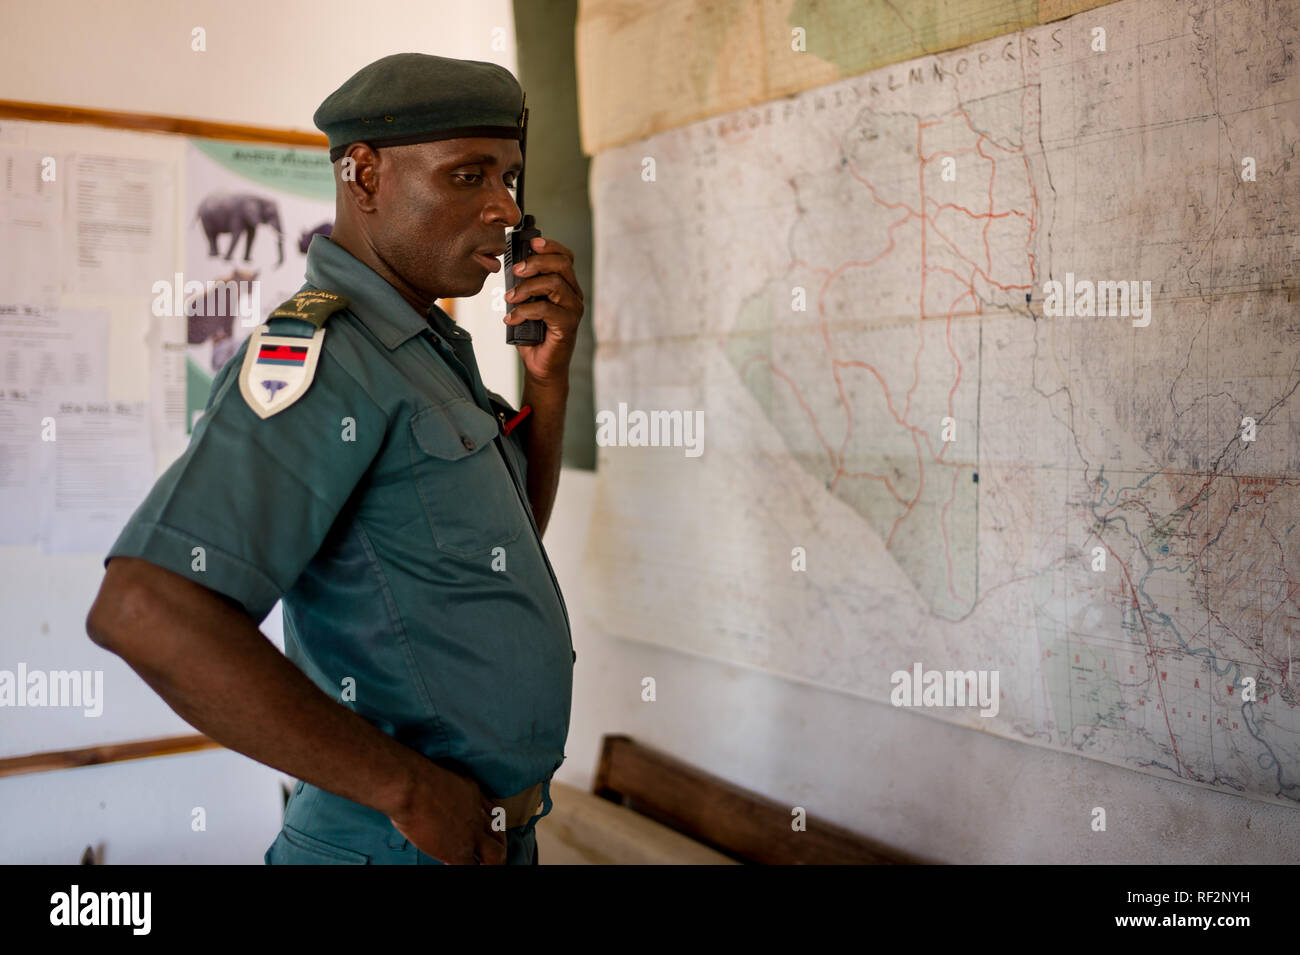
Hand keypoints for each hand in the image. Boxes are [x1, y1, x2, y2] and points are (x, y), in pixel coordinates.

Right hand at [387, 761, 507, 864]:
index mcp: (473, 793)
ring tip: (480, 865)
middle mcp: (477, 814)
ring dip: (489, 862)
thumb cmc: (413, 777)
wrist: (411, 786)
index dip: (488, 825)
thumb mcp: (439, 776)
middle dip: (497, 846)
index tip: (481, 831)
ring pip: (496, 856)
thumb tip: (428, 800)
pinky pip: (470, 867)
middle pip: (500, 836)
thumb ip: (442, 790)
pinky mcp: (458, 851)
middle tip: (485, 853)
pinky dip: (467, 868)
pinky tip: (452, 864)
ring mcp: (471, 834)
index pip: (492, 812)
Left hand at [503, 235, 583, 385]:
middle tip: (517, 270)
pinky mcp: (567, 325)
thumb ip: (524, 286)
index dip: (550, 246)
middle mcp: (574, 295)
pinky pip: (546, 309)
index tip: (532, 242)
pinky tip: (511, 319)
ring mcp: (573, 310)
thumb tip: (512, 268)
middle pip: (562, 265)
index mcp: (566, 286)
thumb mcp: (526, 304)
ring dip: (527, 288)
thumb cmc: (533, 335)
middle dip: (537, 262)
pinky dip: (524, 311)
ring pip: (555, 284)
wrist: (541, 366)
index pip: (565, 257)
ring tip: (510, 298)